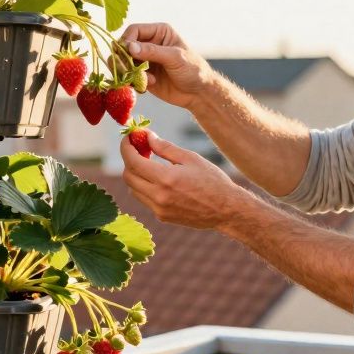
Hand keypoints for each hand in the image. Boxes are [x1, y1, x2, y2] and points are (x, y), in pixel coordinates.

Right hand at [118, 22, 216, 110]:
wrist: (198, 93)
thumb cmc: (193, 70)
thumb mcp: (175, 58)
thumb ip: (152, 51)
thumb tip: (130, 47)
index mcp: (159, 32)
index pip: (134, 31)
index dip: (127, 41)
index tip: (128, 54)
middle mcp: (149, 44)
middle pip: (124, 46)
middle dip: (124, 60)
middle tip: (129, 72)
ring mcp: (145, 60)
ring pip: (123, 63)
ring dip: (129, 73)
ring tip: (145, 81)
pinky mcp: (142, 75)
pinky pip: (128, 77)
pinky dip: (132, 82)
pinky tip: (146, 87)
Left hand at [120, 130, 254, 230]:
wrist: (227, 210)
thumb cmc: (213, 181)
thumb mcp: (191, 158)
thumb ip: (165, 147)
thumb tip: (147, 137)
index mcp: (165, 178)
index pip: (132, 161)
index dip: (126, 147)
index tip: (128, 138)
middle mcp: (158, 196)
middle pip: (128, 176)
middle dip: (129, 160)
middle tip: (139, 149)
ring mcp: (159, 209)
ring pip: (133, 189)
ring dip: (136, 175)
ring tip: (150, 164)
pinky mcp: (162, 217)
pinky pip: (144, 200)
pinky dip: (145, 187)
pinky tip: (159, 180)